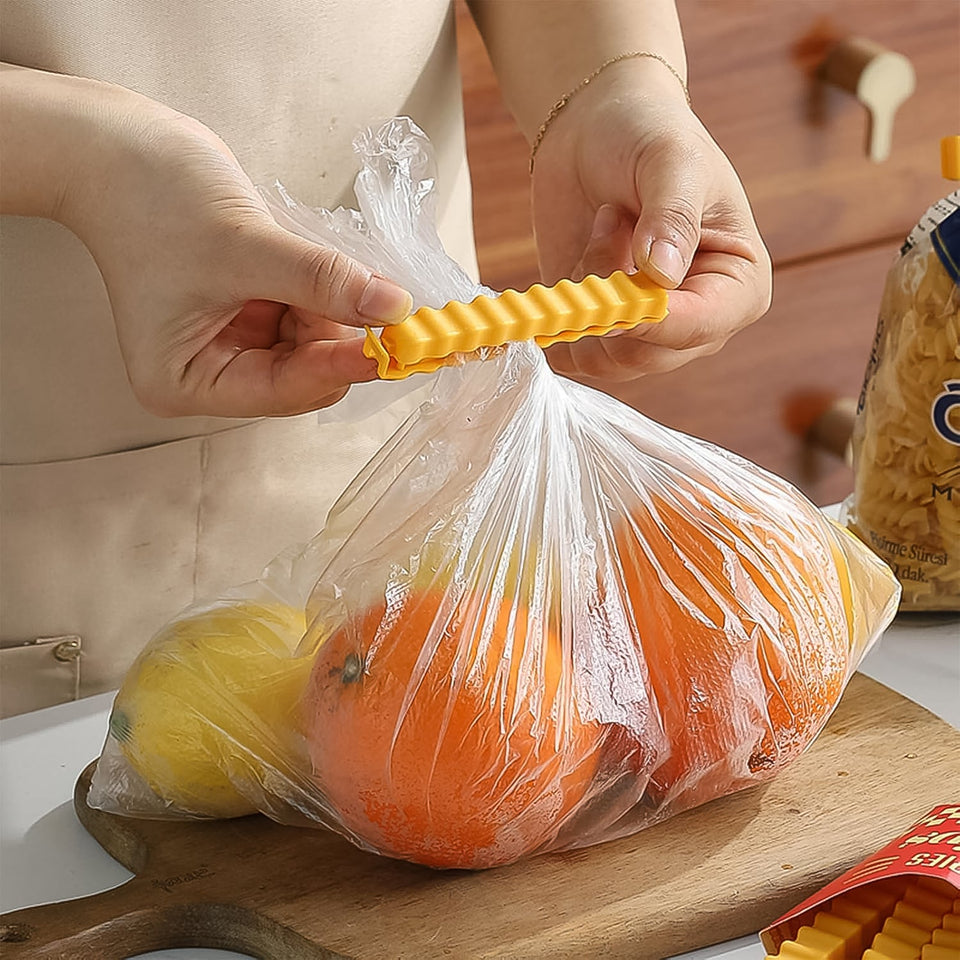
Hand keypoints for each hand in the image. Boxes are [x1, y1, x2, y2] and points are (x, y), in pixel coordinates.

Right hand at [63, 91, 410, 416]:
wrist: (116, 147)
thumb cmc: (152, 198)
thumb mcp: (244, 245)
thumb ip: (322, 281)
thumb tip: (395, 308)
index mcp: (186, 381)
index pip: (284, 389)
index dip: (342, 367)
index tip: (398, 344)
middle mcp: (210, 374)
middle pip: (304, 375)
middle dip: (342, 338)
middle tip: (391, 304)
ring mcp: (231, 344)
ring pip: (312, 346)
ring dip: (338, 312)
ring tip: (348, 271)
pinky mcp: (250, 314)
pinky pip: (307, 317)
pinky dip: (330, 296)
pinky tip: (339, 270)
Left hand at [530, 59, 770, 383]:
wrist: (595, 131)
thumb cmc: (649, 136)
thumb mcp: (671, 161)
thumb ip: (673, 217)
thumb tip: (663, 276)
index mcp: (739, 287)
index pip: (701, 328)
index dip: (654, 317)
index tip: (619, 281)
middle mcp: (697, 323)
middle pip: (648, 357)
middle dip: (614, 296)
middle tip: (611, 223)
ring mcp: (646, 334)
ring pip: (604, 360)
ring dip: (589, 296)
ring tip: (604, 233)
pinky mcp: (600, 333)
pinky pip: (572, 356)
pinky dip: (564, 312)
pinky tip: (582, 260)